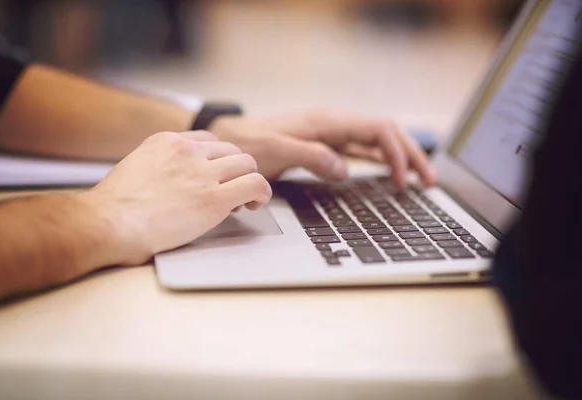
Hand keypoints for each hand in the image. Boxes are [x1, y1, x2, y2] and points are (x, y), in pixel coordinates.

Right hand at [79, 130, 271, 264]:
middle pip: (231, 150)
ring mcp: (203, 173)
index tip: (215, 177)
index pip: (208, 140)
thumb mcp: (135, 169)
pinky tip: (254, 203)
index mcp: (166, 142)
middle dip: (234, 170)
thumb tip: (171, 182)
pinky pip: (255, 184)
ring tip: (244, 199)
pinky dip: (261, 193)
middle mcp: (187, 151)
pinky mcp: (215, 198)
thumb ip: (158, 167)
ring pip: (247, 163)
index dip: (216, 161)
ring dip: (249, 180)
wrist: (108, 224)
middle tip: (230, 191)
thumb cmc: (113, 209)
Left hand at [210, 109, 436, 187]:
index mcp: (328, 121)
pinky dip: (382, 161)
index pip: (378, 129)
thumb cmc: (250, 143)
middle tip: (428, 181)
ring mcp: (334, 134)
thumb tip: (345, 170)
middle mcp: (336, 124)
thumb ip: (312, 156)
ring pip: (379, 141)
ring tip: (419, 179)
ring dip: (401, 157)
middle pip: (387, 133)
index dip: (398, 152)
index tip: (402, 179)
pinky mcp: (329, 144)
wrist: (232, 138)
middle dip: (411, 154)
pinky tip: (391, 173)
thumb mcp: (277, 151)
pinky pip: (363, 150)